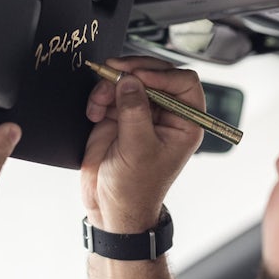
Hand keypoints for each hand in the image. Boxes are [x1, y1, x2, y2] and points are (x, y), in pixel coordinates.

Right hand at [82, 57, 204, 232]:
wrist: (110, 207)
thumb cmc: (135, 189)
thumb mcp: (138, 150)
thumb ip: (135, 111)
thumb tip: (130, 80)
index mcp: (184, 123)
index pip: (183, 83)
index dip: (162, 74)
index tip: (139, 77)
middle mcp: (165, 114)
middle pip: (155, 74)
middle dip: (133, 71)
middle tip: (115, 71)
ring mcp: (140, 113)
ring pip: (129, 79)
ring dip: (110, 85)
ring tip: (100, 102)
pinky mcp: (118, 115)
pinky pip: (109, 91)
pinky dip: (99, 97)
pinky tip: (95, 113)